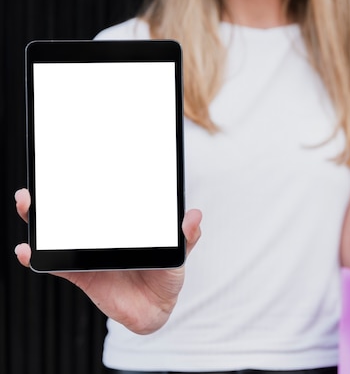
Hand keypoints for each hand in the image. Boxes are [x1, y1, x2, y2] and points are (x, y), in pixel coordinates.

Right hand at [14, 188, 201, 334]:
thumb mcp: (179, 253)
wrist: (157, 309)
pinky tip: (27, 251)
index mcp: (123, 228)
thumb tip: (194, 216)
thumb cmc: (166, 276)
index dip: (85, 186)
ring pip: (59, 236)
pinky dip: (39, 259)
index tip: (70, 169)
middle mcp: (102, 238)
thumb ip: (186, 236)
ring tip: (28, 207)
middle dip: (52, 199)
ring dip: (41, 222)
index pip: (101, 203)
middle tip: (37, 187)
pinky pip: (57, 267)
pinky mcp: (82, 275)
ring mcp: (89, 255)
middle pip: (71, 215)